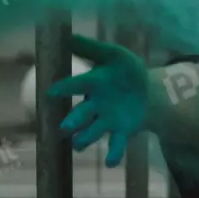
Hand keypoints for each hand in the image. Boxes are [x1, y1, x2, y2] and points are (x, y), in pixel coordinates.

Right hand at [49, 34, 148, 166]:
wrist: (147, 90)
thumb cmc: (124, 71)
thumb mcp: (114, 55)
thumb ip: (91, 47)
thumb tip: (66, 33)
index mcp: (93, 83)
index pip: (77, 85)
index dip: (65, 89)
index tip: (51, 92)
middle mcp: (95, 104)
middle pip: (81, 114)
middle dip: (72, 122)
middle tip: (63, 129)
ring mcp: (107, 120)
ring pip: (92, 132)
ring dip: (85, 139)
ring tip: (78, 145)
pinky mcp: (121, 131)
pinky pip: (115, 144)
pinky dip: (113, 154)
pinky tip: (111, 163)